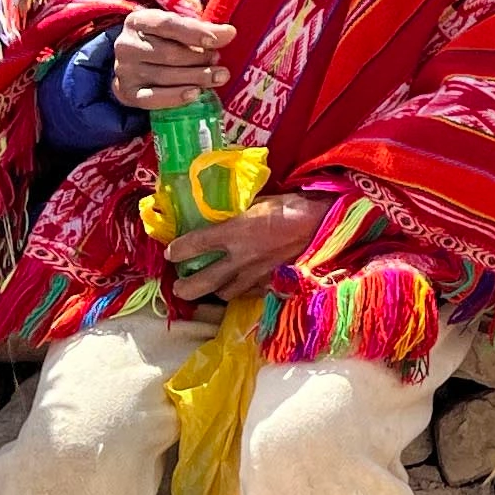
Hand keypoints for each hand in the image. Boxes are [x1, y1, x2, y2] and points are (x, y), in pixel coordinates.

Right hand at [112, 8, 235, 112]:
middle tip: (218, 60)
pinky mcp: (128, 93)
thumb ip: (201, 30)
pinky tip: (196, 94)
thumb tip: (229, 33)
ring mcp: (125, 71)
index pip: (167, 24)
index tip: (216, 41)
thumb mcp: (177, 29)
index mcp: (138, 22)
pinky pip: (153, 98)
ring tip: (218, 76)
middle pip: (167, 53)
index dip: (193, 33)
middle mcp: (126, 45)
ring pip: (164, 76)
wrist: (133, 65)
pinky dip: (176, 97)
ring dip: (195, 78)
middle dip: (198, 58)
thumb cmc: (162, 41)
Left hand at [163, 190, 322, 300]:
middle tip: (178, 286)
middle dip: (185, 288)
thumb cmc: (292, 205)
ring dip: (214, 291)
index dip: (177, 251)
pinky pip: (249, 294)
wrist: (323, 224)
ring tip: (211, 286)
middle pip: (202, 282)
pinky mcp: (271, 283)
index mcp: (235, 231)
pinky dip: (241, 291)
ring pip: (224, 293)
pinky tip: (241, 285)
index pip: (195, 244)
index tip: (171, 252)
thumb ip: (237, 212)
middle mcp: (240, 257)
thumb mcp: (258, 201)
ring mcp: (256, 274)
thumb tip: (220, 213)